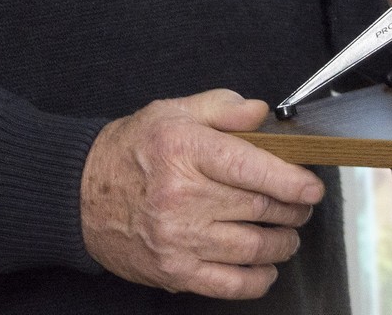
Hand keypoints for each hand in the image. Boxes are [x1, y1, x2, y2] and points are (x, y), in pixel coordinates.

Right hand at [80, 89, 323, 298]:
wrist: (80, 195)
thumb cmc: (129, 152)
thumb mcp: (172, 112)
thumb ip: (222, 108)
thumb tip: (261, 114)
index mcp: (183, 150)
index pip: (252, 167)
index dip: (292, 180)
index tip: (311, 186)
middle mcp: (181, 196)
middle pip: (260, 208)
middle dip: (293, 209)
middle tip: (300, 204)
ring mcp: (177, 239)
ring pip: (253, 247)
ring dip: (282, 242)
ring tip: (286, 233)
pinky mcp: (174, 272)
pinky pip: (231, 284)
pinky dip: (259, 278)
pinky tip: (265, 265)